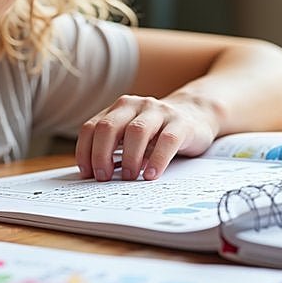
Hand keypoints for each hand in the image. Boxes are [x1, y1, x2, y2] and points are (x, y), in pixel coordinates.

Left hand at [75, 95, 218, 181]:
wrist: (195, 115)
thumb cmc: (157, 132)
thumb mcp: (132, 135)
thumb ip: (115, 147)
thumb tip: (94, 176)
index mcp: (119, 108)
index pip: (92, 127)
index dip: (85, 152)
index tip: (87, 174)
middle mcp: (136, 105)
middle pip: (109, 127)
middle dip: (101, 155)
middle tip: (104, 177)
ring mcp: (159, 111)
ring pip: (136, 131)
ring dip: (129, 158)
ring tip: (129, 177)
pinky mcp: (181, 122)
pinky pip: (166, 140)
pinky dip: (157, 160)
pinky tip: (152, 175)